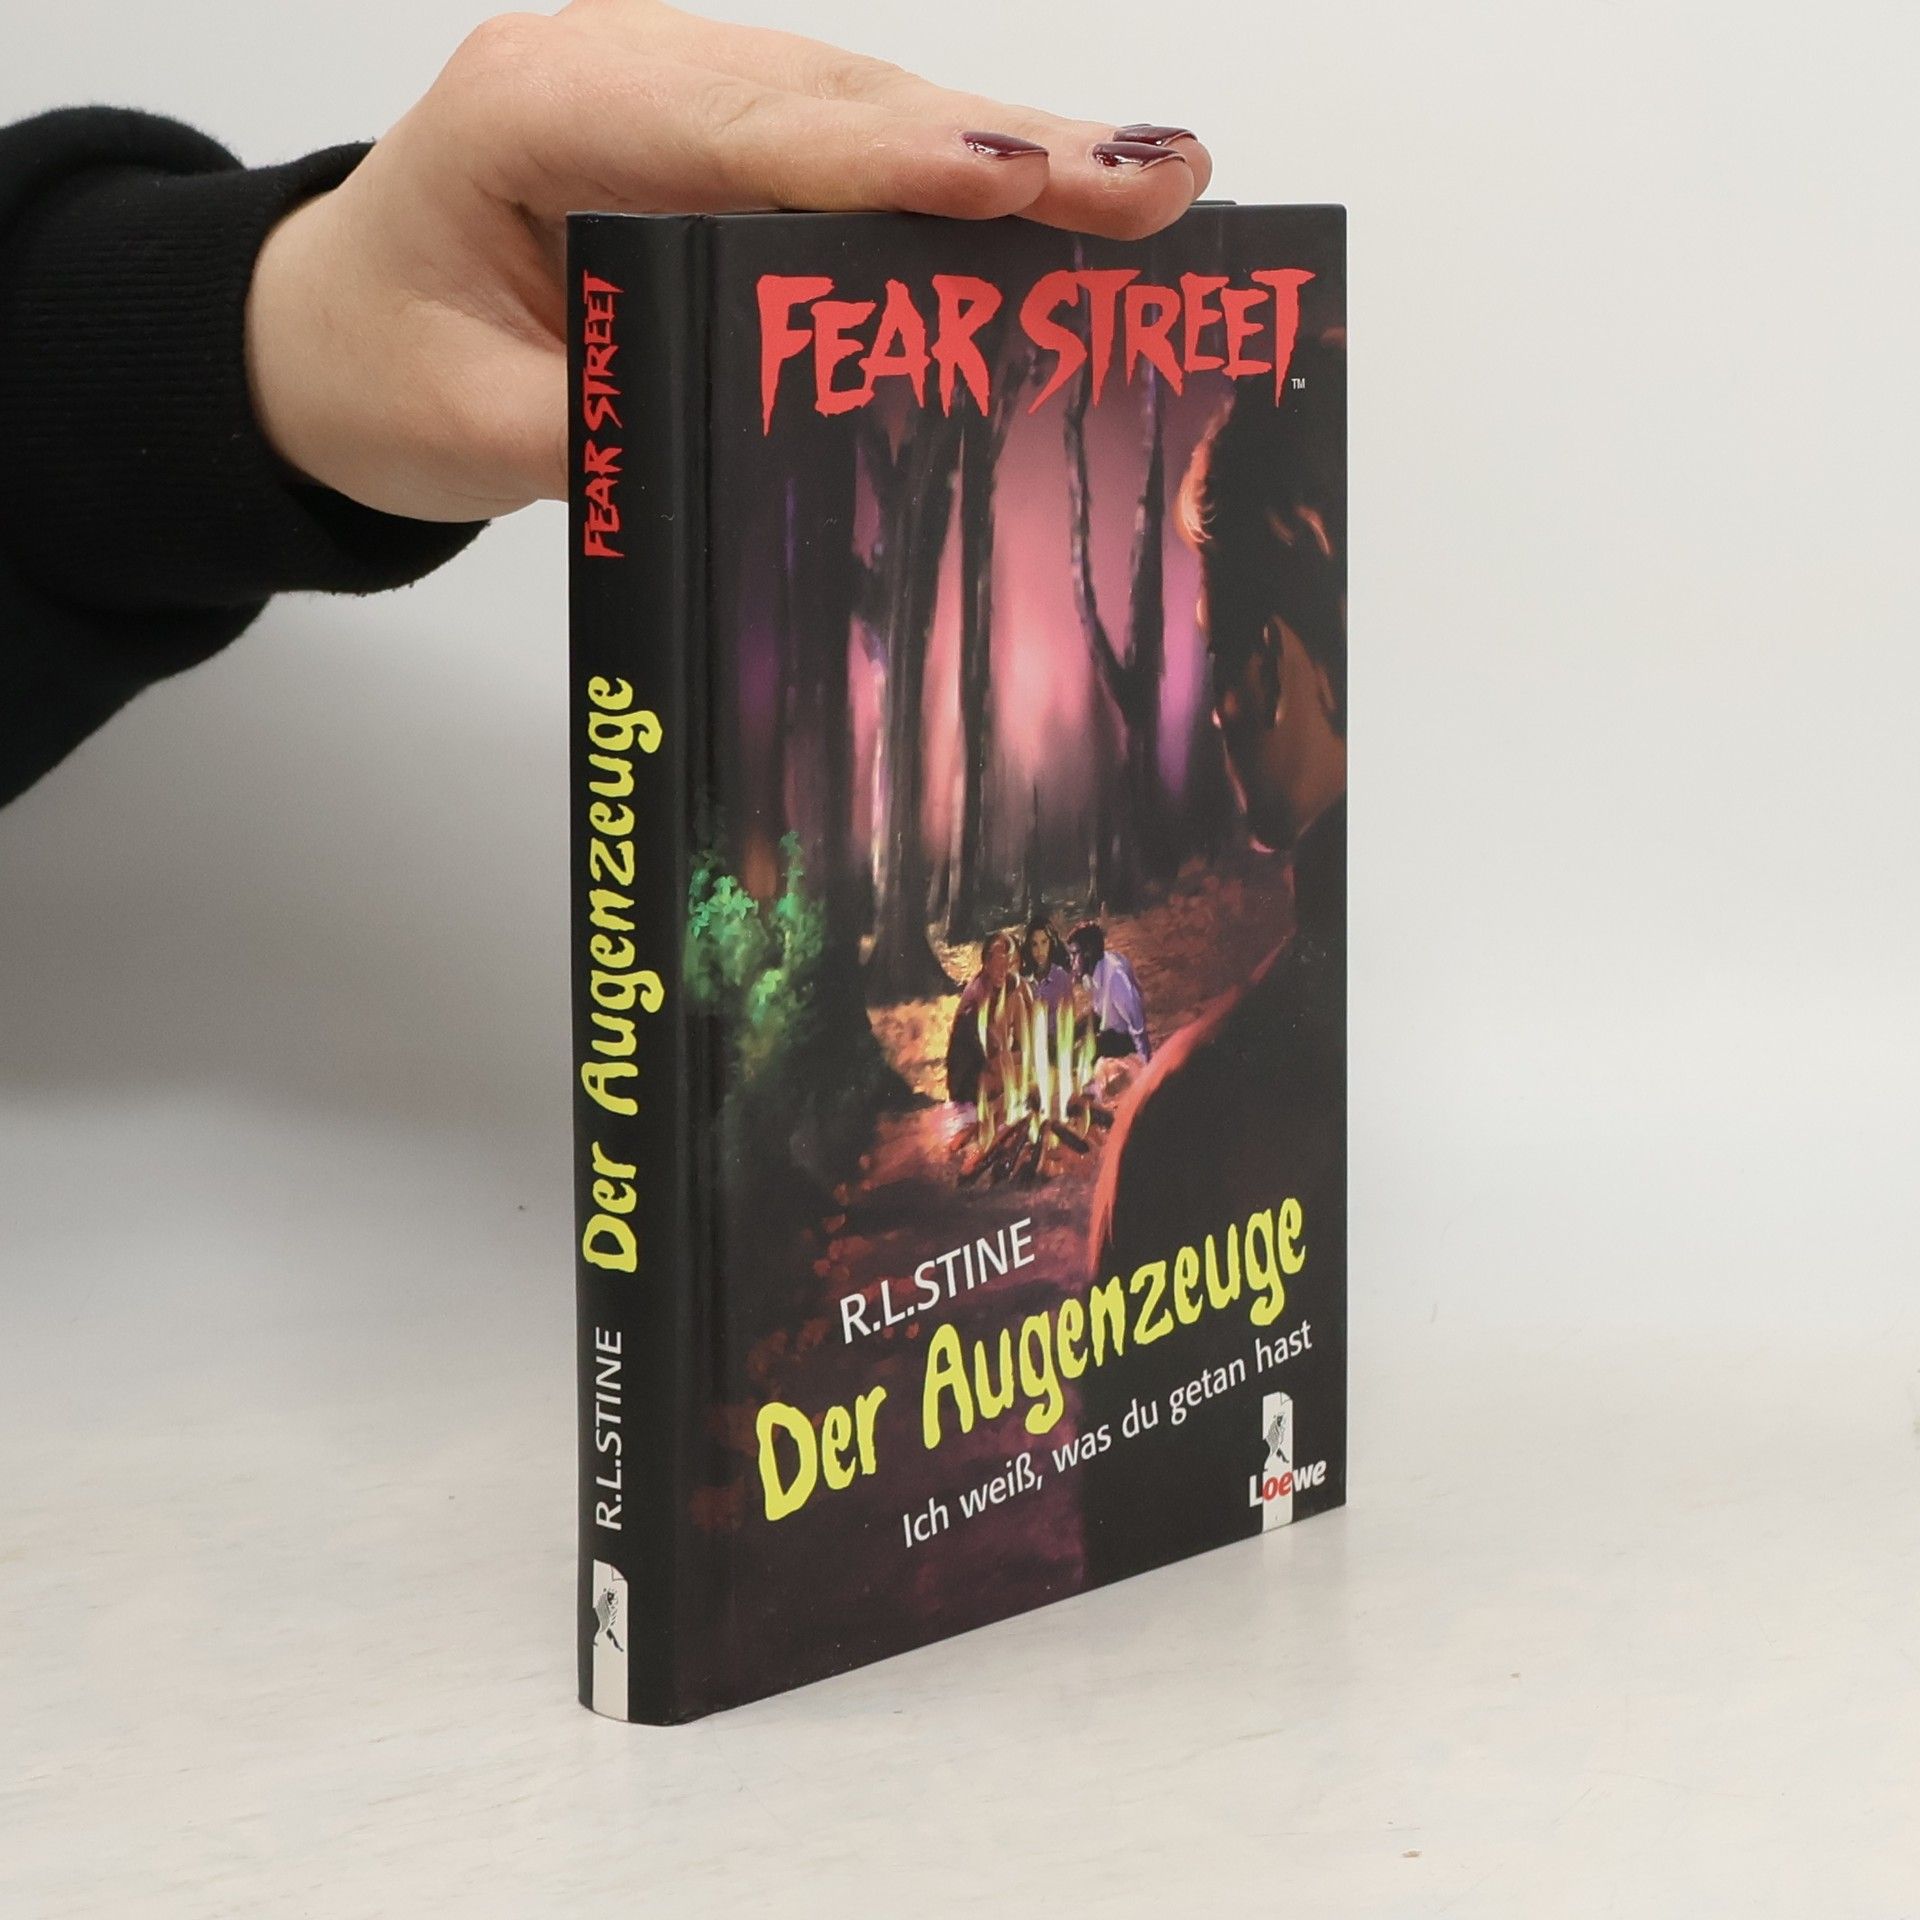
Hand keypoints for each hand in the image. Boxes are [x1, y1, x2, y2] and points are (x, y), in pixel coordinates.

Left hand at [244, 1, 1210, 521]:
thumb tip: (769, 443)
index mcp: (538, 113)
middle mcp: (621, 66)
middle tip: (1158, 183)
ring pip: (865, 105)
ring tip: (1149, 188)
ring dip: (1008, 151)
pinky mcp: (719, 126)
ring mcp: (677, 83)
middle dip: (1003, 145)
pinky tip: (1057, 199)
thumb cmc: (386, 364)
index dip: (888, 161)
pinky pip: (852, 137)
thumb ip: (610, 427)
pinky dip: (956, 173)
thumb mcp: (475, 427)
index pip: (742, 136)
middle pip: (837, 99)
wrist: (335, 322)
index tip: (1016, 183)